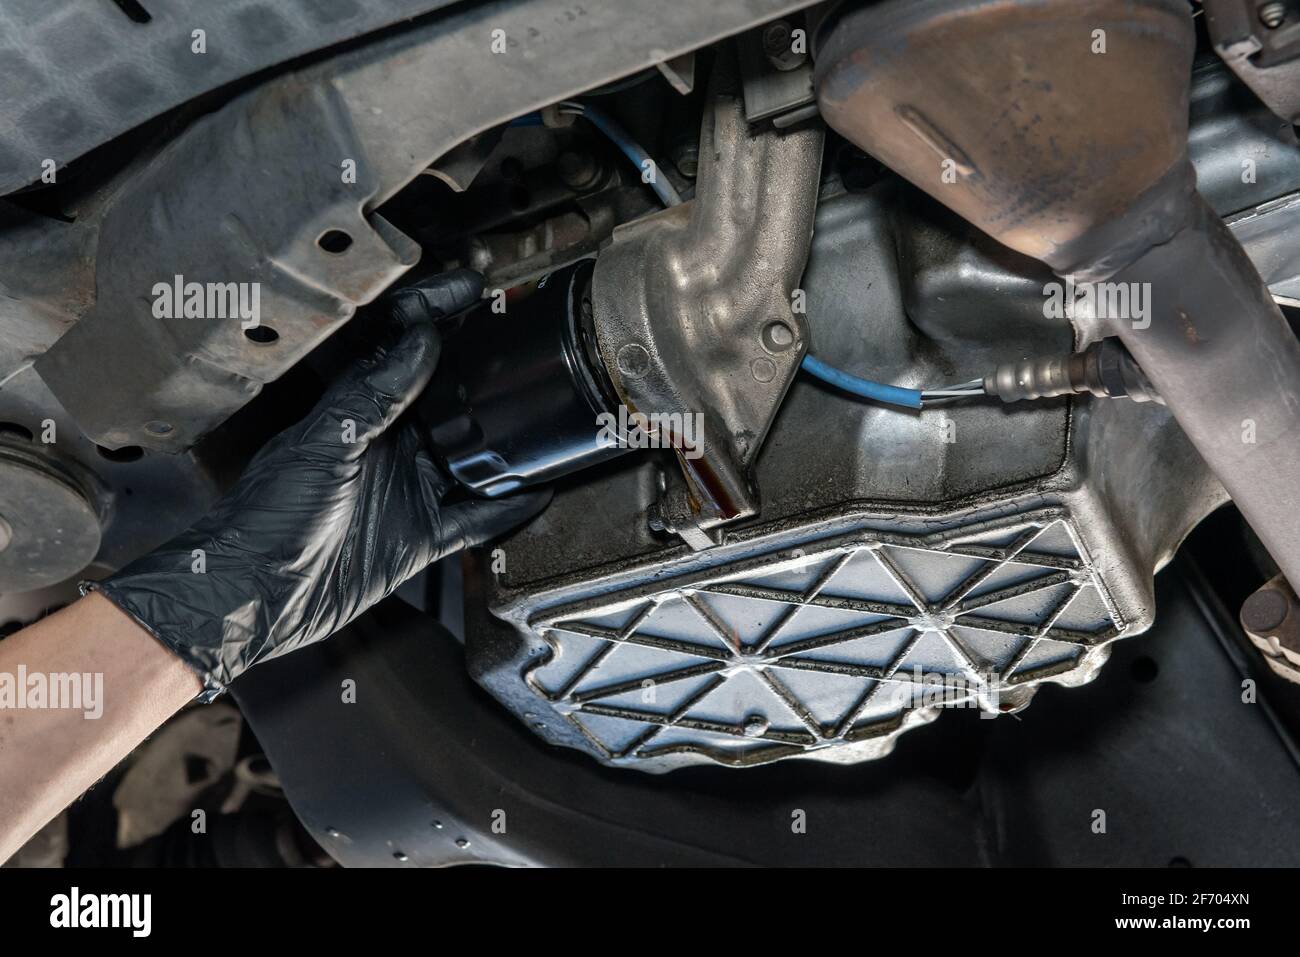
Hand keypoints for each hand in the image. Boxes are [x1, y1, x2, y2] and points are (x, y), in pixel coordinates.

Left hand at [96, 273, 547, 700]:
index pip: (404, 347)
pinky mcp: (418, 537)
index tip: (471, 288)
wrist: (255, 596)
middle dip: (486, 377)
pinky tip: (535, 494)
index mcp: (357, 410)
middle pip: (449, 401)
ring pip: (470, 459)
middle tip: (527, 351)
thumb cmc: (266, 517)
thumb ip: (373, 394)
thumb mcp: (322, 443)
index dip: (436, 312)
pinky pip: (473, 518)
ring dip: (503, 445)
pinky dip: (504, 509)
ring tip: (544, 422)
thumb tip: (419, 341)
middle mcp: (387, 444)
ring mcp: (405, 490)